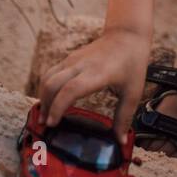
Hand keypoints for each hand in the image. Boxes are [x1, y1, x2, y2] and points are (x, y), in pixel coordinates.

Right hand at [37, 27, 150, 148]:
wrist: (127, 34)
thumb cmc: (131, 62)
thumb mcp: (133, 91)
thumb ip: (124, 117)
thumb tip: (120, 141)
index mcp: (97, 73)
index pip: (70, 89)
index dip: (58, 107)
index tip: (52, 123)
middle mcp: (81, 65)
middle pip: (52, 83)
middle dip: (45, 105)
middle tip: (45, 125)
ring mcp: (73, 60)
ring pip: (48, 77)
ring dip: (43, 97)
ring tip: (44, 116)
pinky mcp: (70, 58)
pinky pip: (52, 73)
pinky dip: (46, 88)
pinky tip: (50, 101)